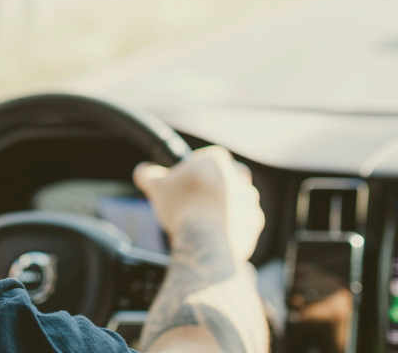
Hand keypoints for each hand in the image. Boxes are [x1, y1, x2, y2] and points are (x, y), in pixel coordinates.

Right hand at [133, 145, 263, 261]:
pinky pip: (243, 221)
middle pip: (226, 177)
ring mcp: (250, 201)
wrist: (204, 240)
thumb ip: (148, 174)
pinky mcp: (255, 223)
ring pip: (237, 199)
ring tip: (204, 220)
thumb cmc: (182, 206)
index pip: (208, 158)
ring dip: (224, 207)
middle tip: (196, 201)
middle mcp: (240, 176)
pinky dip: (232, 226)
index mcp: (218, 160)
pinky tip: (215, 233)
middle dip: (214, 188)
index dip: (195, 170)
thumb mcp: (156, 185)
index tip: (185, 183)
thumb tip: (143, 171)